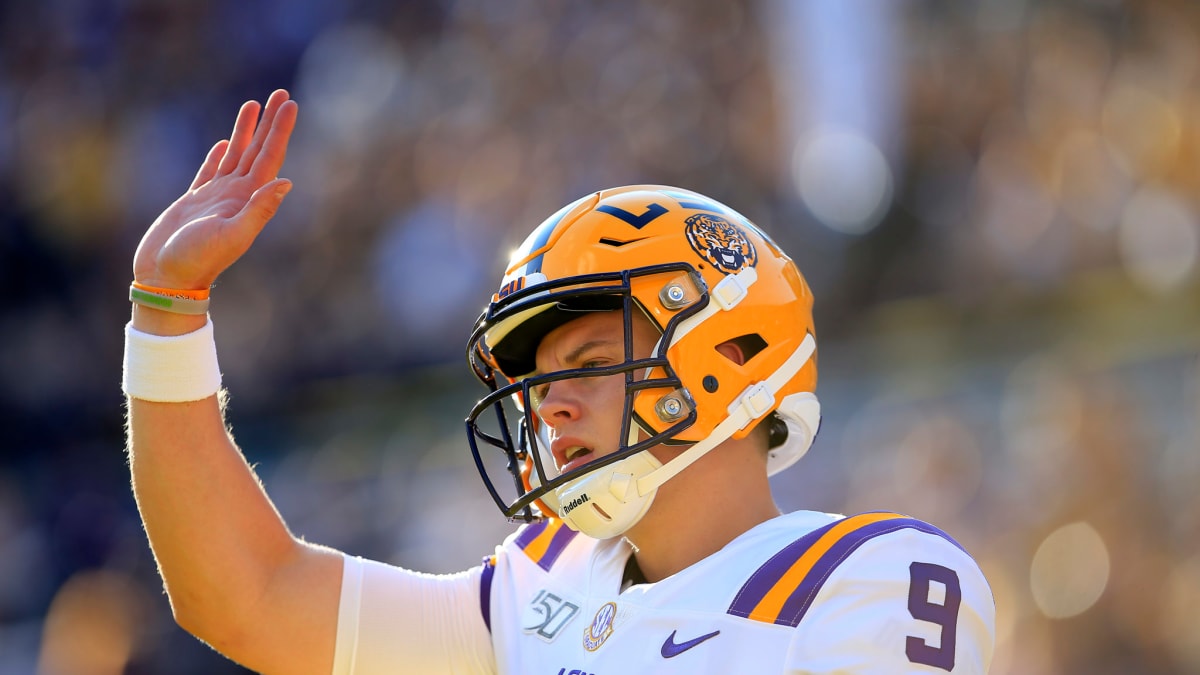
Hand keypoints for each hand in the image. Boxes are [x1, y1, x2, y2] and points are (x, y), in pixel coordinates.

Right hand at [133, 89, 297, 289]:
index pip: (270, 157)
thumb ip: (259, 210)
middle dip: (270, 122)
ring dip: (246, 131)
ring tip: (254, 105)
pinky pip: (211, 171)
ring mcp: (217, 198)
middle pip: (258, 150)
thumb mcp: (232, 235)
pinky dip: (220, 155)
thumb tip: (286, 183)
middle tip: (281, 94)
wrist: (167, 280)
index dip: (281, 130)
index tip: (291, 104)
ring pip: (236, 155)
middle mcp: (237, 195)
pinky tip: (227, 143)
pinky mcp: (194, 202)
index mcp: (249, 200)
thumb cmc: (198, 260)